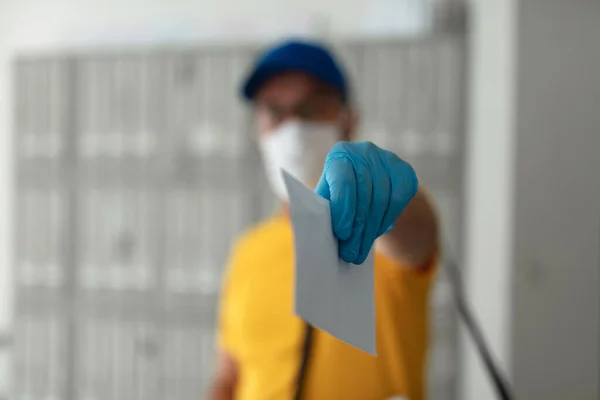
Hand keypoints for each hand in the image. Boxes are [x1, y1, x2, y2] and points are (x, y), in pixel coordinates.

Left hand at [315, 141, 417, 263]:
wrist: (370, 186)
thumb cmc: (340, 195)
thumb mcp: (328, 198)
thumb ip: (323, 209)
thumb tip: (317, 234)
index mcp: (340, 155)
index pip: (343, 180)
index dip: (343, 208)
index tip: (342, 233)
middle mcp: (364, 152)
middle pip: (364, 194)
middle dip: (357, 228)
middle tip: (351, 253)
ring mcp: (387, 159)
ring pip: (382, 199)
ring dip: (371, 229)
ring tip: (361, 250)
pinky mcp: (405, 171)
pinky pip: (398, 200)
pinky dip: (387, 219)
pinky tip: (376, 232)